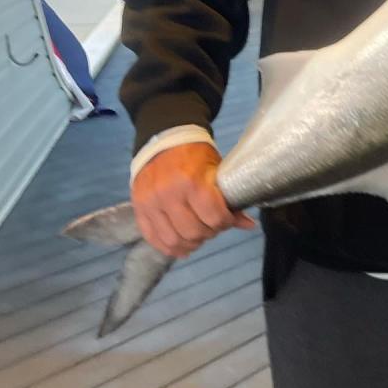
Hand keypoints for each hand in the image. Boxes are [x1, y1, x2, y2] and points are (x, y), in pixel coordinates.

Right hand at [131, 142, 254, 257]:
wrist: (163, 140)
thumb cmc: (195, 155)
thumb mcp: (217, 170)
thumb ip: (230, 198)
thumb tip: (249, 225)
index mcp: (190, 181)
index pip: (213, 217)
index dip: (225, 222)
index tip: (227, 218)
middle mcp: (167, 194)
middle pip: (193, 232)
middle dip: (209, 233)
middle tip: (213, 226)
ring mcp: (150, 203)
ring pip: (173, 240)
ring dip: (190, 243)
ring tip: (199, 235)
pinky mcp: (139, 209)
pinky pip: (153, 239)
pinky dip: (169, 247)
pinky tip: (182, 244)